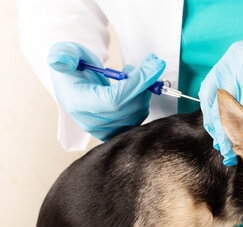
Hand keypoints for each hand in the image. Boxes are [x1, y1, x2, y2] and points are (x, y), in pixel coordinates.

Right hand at [48, 42, 165, 141]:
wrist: (74, 80)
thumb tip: (62, 60)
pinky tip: (134, 87)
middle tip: (147, 64)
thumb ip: (64, 54)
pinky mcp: (115, 130)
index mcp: (78, 103)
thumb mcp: (64, 52)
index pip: (114, 99)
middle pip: (129, 108)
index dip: (137, 82)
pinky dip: (142, 99)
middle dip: (144, 84)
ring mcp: (104, 129)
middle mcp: (91, 121)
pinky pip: (138, 117)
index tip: (153, 64)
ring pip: (137, 112)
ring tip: (132, 73)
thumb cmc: (72, 65)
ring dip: (144, 90)